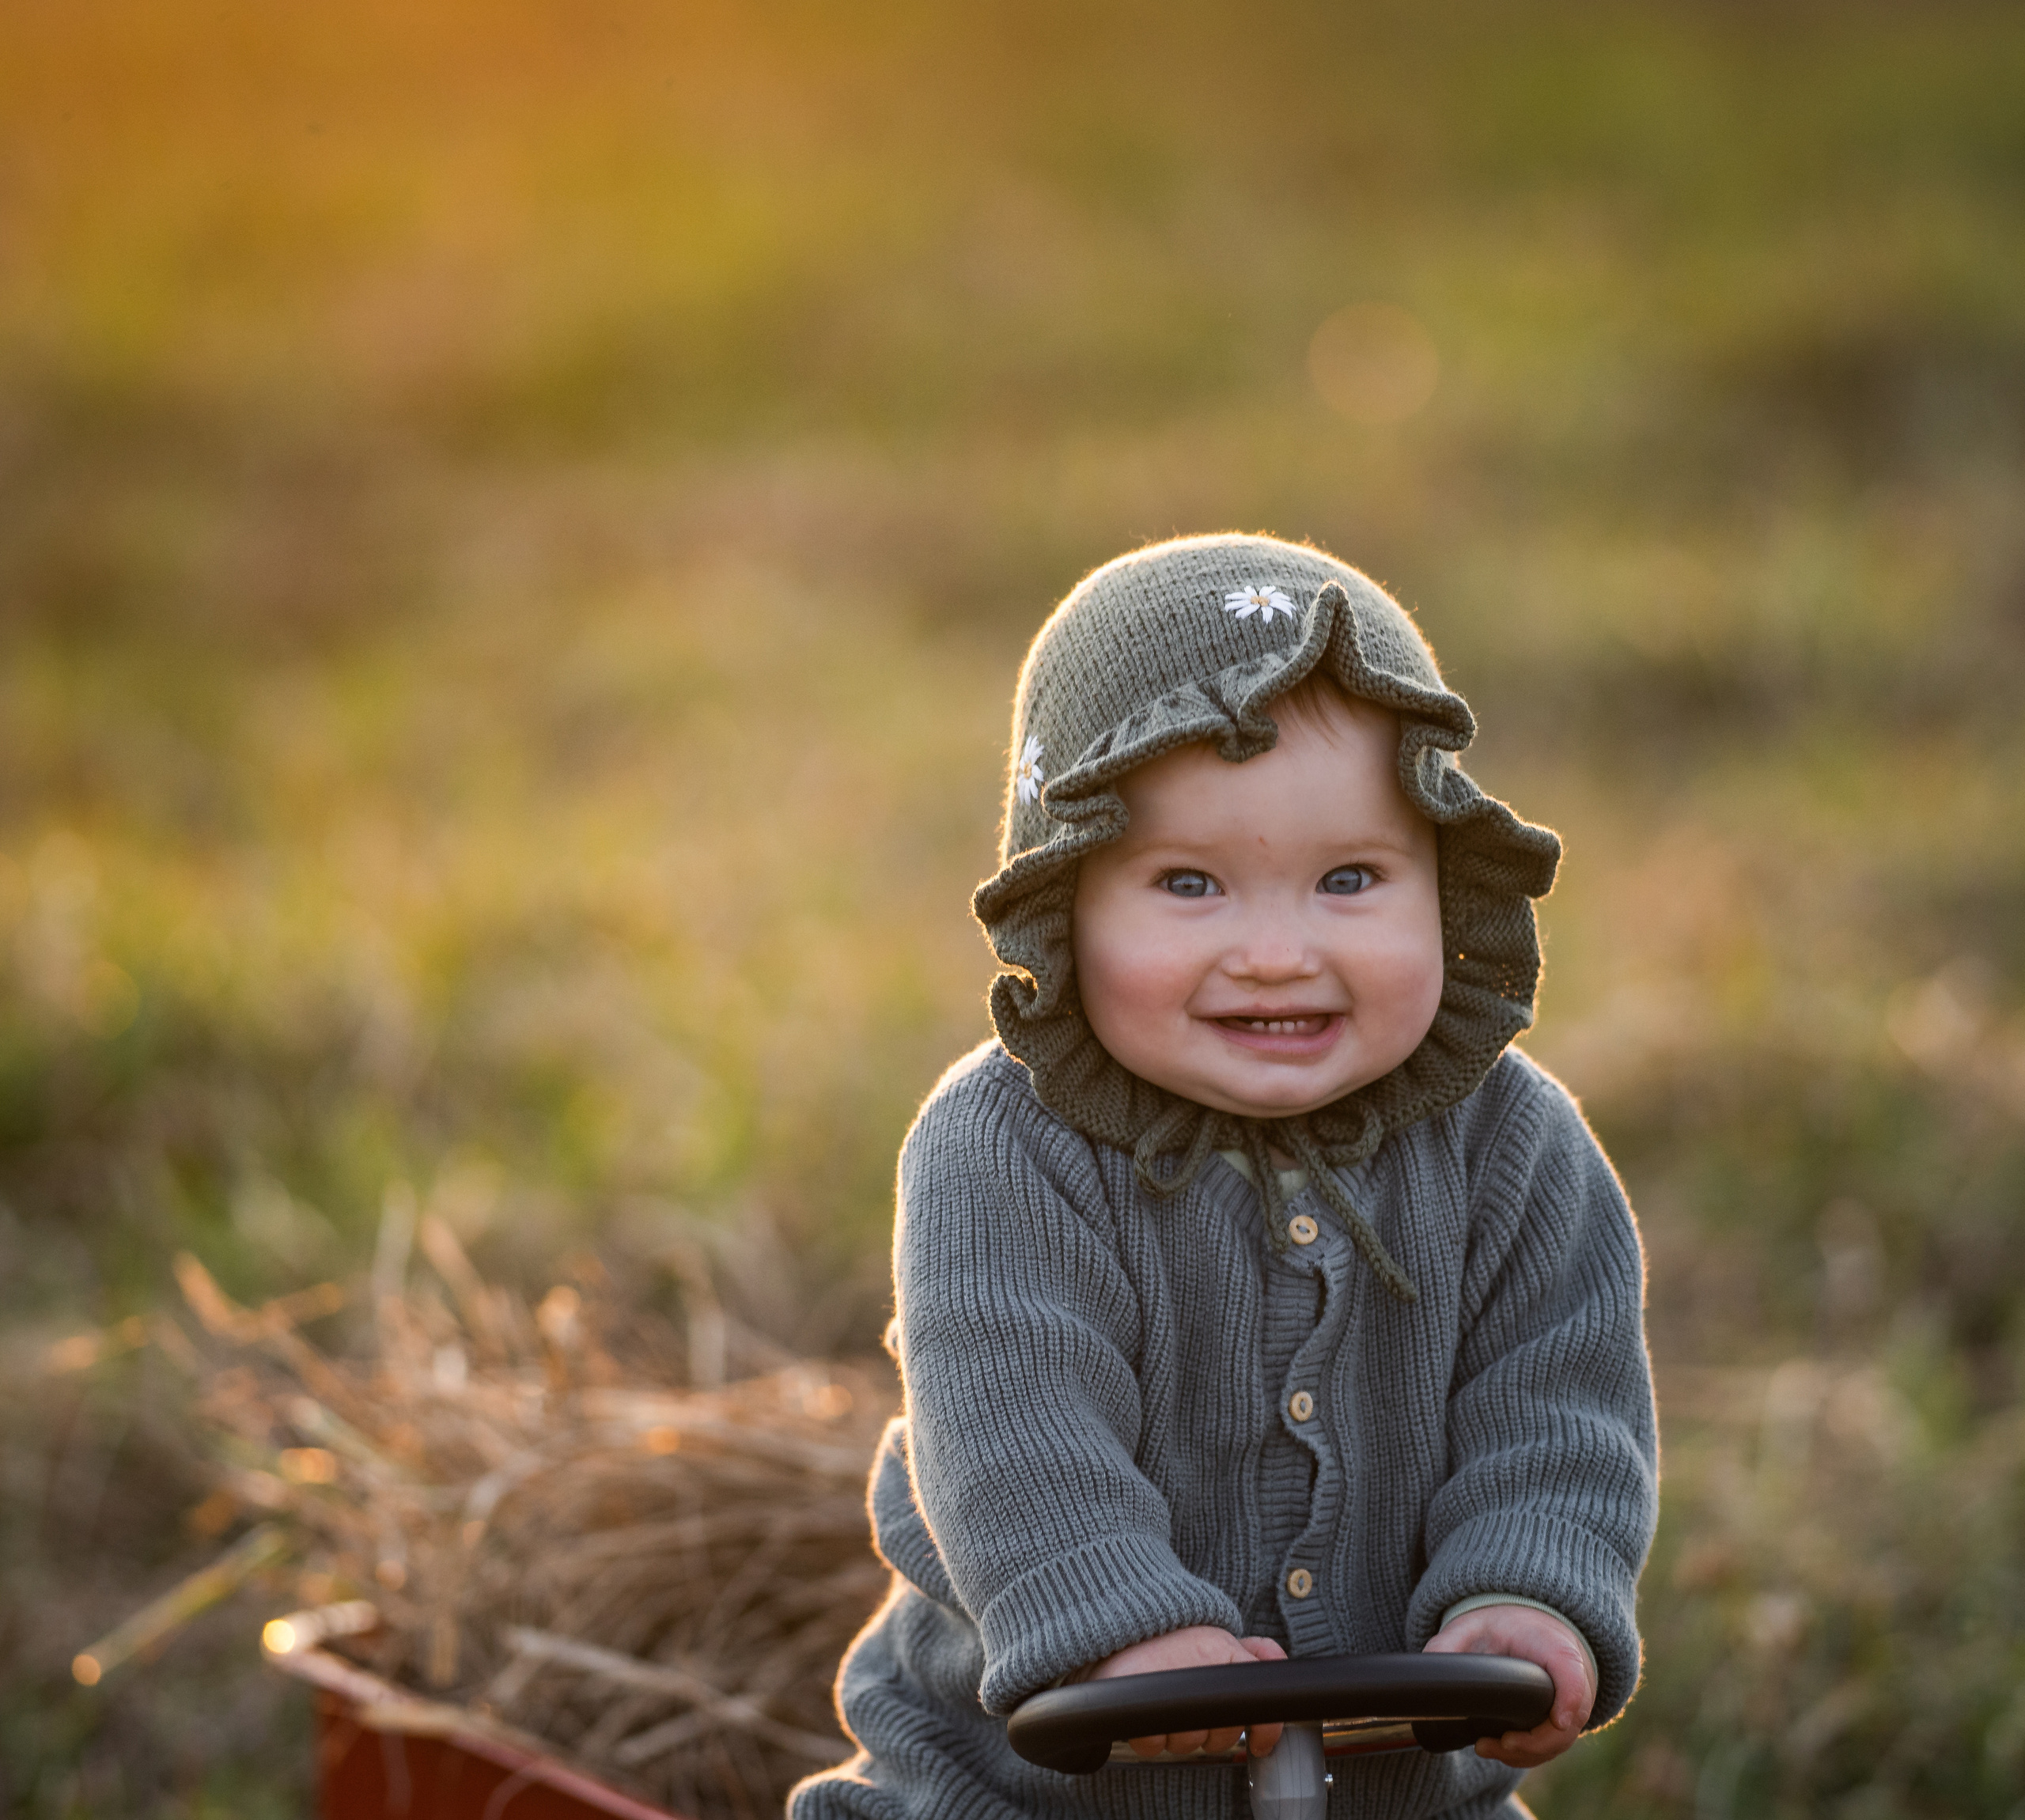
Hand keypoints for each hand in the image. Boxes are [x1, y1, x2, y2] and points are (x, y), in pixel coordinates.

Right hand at [1085, 1626, 1288, 1759]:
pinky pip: (1153, 1745)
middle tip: (1195, 1710)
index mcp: (1226, 1654)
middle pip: (1222, 1737)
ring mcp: (1174, 1693)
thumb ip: (1250, 1651)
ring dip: (1176, 1733)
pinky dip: (1148, 1736)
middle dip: (1211, 1732)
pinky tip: (1146, 1709)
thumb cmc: (1167, 1631)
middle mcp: (1206, 1672)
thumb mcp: (1215, 1633)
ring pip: (1188, 1744)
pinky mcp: (1142, 1708)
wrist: (1117, 1618)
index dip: (1265, 1733)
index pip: (1261, 1710)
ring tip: (1165, 1703)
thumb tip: (1277, 1661)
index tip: (1261, 1744)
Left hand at [1423, 1605, 1595, 1768]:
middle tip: (1498, 1743)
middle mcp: (1571, 1677)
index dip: (1570, 1698)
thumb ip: (1448, 1645)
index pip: (1571, 1672)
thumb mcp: (1470, 1625)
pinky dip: (1529, 1754)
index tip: (1558, 1720)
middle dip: (1536, 1741)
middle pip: (1570, 1718)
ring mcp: (1571, 1702)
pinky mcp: (1562, 1721)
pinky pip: (1553, 1745)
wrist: (1526, 1627)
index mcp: (1552, 1644)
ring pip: (1561, 1740)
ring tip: (1486, 1747)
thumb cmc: (1498, 1627)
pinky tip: (1498, 1749)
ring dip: (1528, 1752)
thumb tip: (1426, 1671)